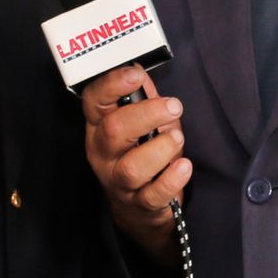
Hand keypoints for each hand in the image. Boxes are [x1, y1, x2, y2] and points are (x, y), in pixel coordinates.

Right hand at [80, 64, 188, 264]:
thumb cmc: (141, 154)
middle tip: (174, 107)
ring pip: (132, 167)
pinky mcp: (139, 204)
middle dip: (146, 114)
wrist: (139, 209)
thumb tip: (141, 68)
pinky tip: (184, 166)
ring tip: (177, 139)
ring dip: (160, 149)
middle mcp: (103, 153)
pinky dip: (171, 179)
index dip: (112, 85)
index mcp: (99, 126)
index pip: (94, 101)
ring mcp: (118, 181)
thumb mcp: (140, 123)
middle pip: (114, 131)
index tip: (136, 74)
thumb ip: (142, 98)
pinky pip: (154, 194)